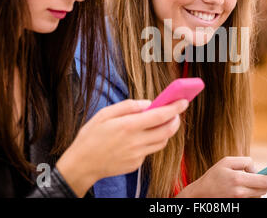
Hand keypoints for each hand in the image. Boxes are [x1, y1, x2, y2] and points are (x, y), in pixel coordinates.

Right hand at [56, 98, 187, 196]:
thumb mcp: (105, 114)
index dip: (175, 108)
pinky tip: (142, 136)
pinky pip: (150, 150)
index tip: (184, 101)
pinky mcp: (136, 164)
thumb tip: (147, 103)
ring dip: (166, 131)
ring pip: (162, 142)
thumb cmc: (91, 136)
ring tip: (161, 122)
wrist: (81, 164)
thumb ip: (128, 106)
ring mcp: (137, 155)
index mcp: (128, 126)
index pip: (160, 115)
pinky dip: (151, 141)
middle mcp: (136, 141)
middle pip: (167, 131)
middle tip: (175, 112)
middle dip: (176, 119)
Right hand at [177, 156, 266, 197]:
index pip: (265, 181)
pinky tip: (245, 188)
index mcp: (238, 179)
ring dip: (259, 188)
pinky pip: (252, 199)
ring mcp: (240, 200)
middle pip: (264, 190)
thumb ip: (244, 161)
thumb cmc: (214, 176)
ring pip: (259, 195)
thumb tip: (256, 169)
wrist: (201, 194)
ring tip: (250, 181)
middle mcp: (240, 192)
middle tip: (266, 176)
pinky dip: (252, 193)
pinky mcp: (239, 205)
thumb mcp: (226, 161)